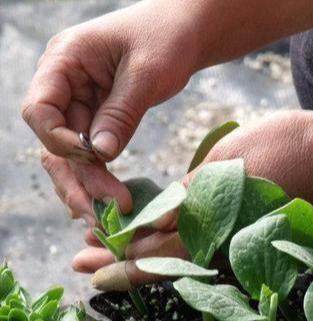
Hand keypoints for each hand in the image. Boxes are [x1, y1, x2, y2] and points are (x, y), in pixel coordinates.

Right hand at [23, 0, 202, 226]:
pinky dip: (101, 173)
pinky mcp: (100, 115)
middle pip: (54, 140)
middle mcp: (65, 83)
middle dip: (77, 177)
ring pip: (72, 152)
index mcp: (65, 60)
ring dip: (88, 184)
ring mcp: (81, 100)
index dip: (60, 141)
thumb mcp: (146, 74)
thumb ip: (120, 113)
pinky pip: (92, 150)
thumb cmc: (167, 37)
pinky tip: (112, 198)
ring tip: (113, 213)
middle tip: (103, 210)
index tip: (94, 158)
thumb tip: (99, 154)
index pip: (39, 110)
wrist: (187, 30)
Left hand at [86, 111, 312, 289]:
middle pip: (162, 263)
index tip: (88, 262)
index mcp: (217, 228)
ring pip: (177, 256)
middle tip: (83, 263)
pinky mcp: (243, 228)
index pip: (157, 254)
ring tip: (106, 250)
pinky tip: (153, 230)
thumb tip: (151, 225)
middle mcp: (224, 243)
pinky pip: (198, 242)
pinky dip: (167, 239)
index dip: (120, 259)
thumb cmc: (282, 148)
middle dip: (120, 263)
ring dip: (139, 253)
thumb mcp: (228, 164)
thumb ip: (189, 197)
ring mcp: (235, 239)